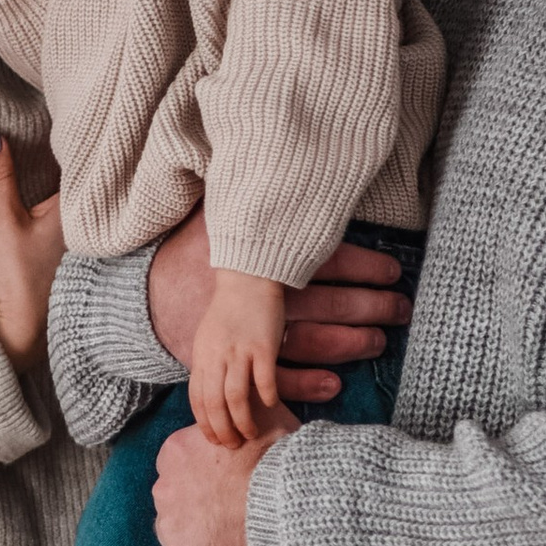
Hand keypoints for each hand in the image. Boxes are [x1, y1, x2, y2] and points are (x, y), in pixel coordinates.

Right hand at [0, 132, 64, 365]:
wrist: (24, 332)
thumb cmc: (21, 280)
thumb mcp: (4, 223)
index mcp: (80, 212)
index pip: (85, 167)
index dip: (78, 142)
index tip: (70, 117)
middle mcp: (88, 225)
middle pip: (83, 183)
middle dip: (72, 160)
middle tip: (58, 127)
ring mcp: (80, 243)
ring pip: (74, 202)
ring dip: (63, 184)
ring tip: (47, 154)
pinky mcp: (67, 257)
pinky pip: (66, 219)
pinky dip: (56, 206)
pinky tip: (42, 198)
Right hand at [147, 213, 409, 407]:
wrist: (145, 299)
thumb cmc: (190, 255)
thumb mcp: (216, 220)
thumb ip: (248, 198)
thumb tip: (273, 162)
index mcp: (262, 260)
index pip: (322, 260)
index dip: (361, 266)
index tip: (392, 271)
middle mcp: (260, 298)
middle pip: (327, 303)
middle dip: (370, 307)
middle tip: (400, 309)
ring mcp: (250, 335)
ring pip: (310, 341)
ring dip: (349, 343)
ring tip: (378, 341)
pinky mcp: (237, 366)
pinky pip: (276, 380)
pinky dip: (305, 383)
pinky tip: (334, 384)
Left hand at [155, 421, 273, 545]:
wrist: (285, 505)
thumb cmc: (278, 460)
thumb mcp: (264, 415)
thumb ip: (246, 413)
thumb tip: (254, 401)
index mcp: (176, 451)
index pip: (179, 465)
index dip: (205, 476)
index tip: (229, 483)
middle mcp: (164, 487)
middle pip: (174, 498)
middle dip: (197, 505)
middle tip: (232, 511)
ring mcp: (169, 525)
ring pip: (174, 531)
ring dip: (195, 535)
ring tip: (229, 538)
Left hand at [188, 270, 288, 447]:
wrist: (248, 278)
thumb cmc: (229, 310)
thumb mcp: (208, 338)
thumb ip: (209, 365)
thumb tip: (211, 396)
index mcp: (201, 356)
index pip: (197, 399)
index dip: (205, 423)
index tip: (214, 439)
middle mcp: (217, 356)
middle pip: (214, 404)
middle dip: (222, 430)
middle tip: (232, 446)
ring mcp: (240, 352)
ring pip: (237, 397)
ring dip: (243, 421)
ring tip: (251, 434)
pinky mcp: (263, 346)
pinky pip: (265, 380)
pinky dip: (267, 397)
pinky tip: (271, 405)